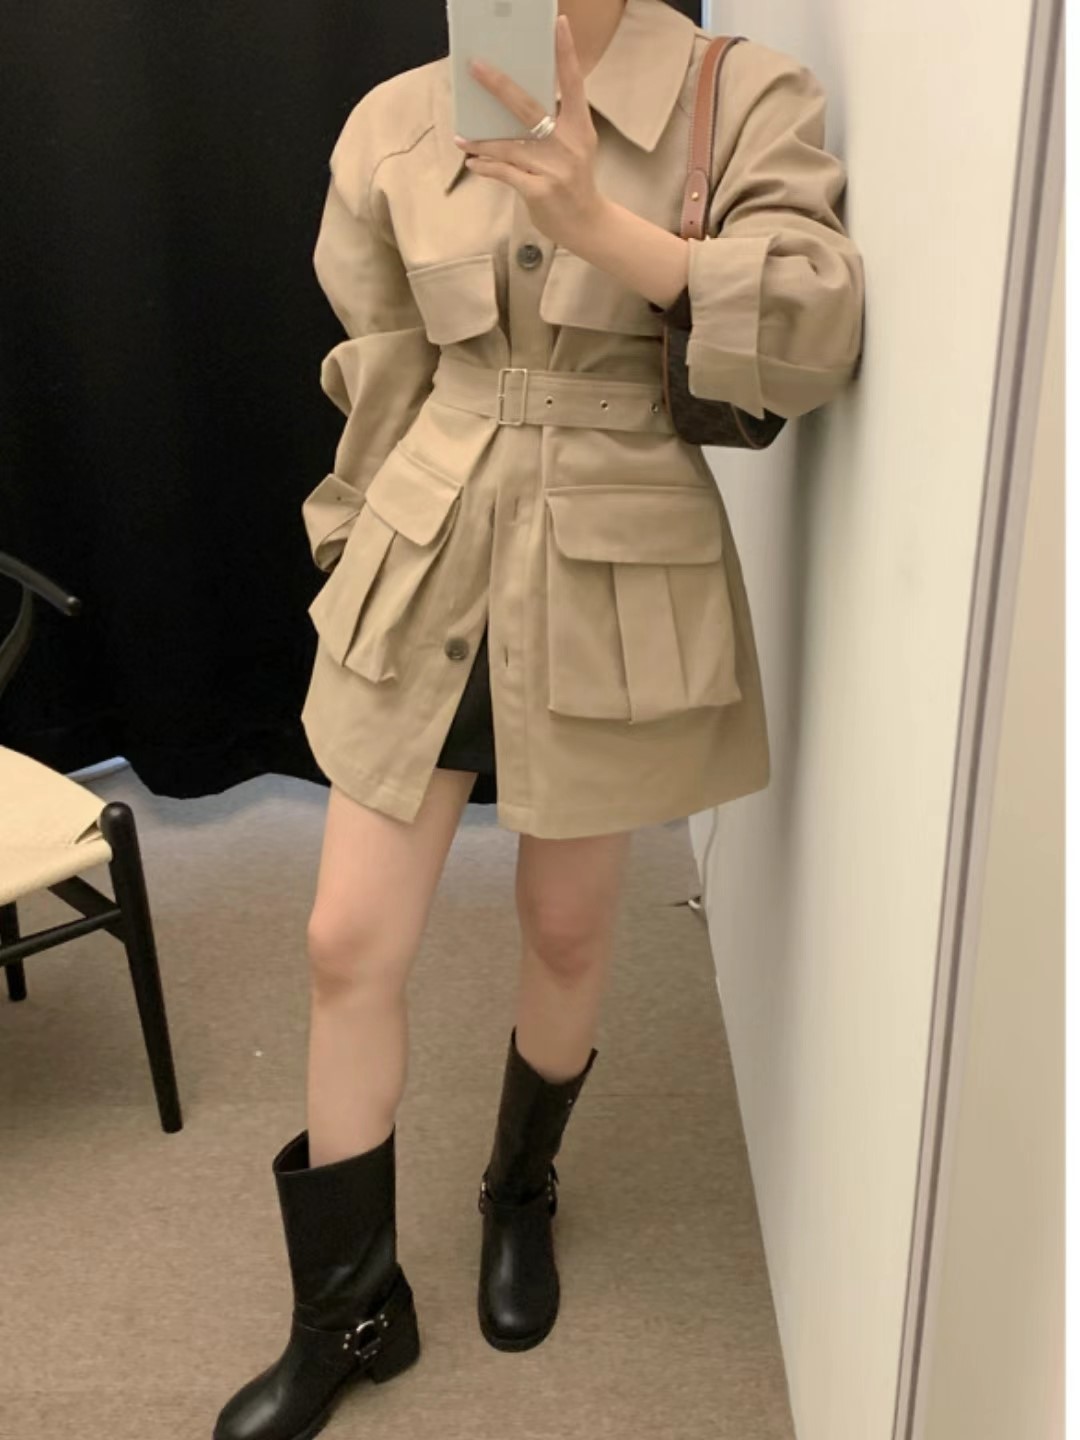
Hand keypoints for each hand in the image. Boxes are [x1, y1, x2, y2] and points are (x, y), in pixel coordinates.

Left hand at [453, 14, 602, 251]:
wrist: (587, 225)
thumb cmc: (573, 181)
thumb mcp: (573, 148)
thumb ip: (551, 127)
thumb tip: (511, 107)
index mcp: (579, 127)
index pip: (573, 83)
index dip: (566, 53)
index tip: (559, 24)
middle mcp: (568, 143)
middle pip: (528, 108)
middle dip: (499, 85)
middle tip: (476, 67)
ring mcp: (554, 168)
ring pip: (508, 145)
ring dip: (481, 140)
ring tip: (462, 136)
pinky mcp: (540, 190)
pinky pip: (505, 173)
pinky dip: (486, 166)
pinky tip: (473, 162)